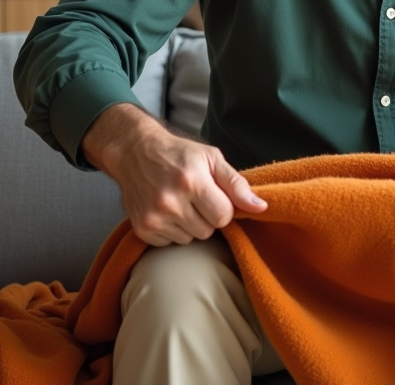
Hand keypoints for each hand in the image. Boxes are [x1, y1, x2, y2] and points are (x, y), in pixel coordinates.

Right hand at [82, 103, 266, 245]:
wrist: (134, 151)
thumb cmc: (178, 153)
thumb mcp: (212, 158)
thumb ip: (237, 184)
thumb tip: (260, 207)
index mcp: (192, 181)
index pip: (223, 216)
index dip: (223, 207)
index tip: (213, 196)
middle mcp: (170, 201)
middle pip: (207, 231)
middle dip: (206, 217)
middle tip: (195, 198)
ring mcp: (154, 217)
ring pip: (190, 239)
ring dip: (189, 225)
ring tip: (179, 203)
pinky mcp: (142, 229)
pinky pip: (170, 244)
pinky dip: (172, 231)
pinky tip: (166, 211)